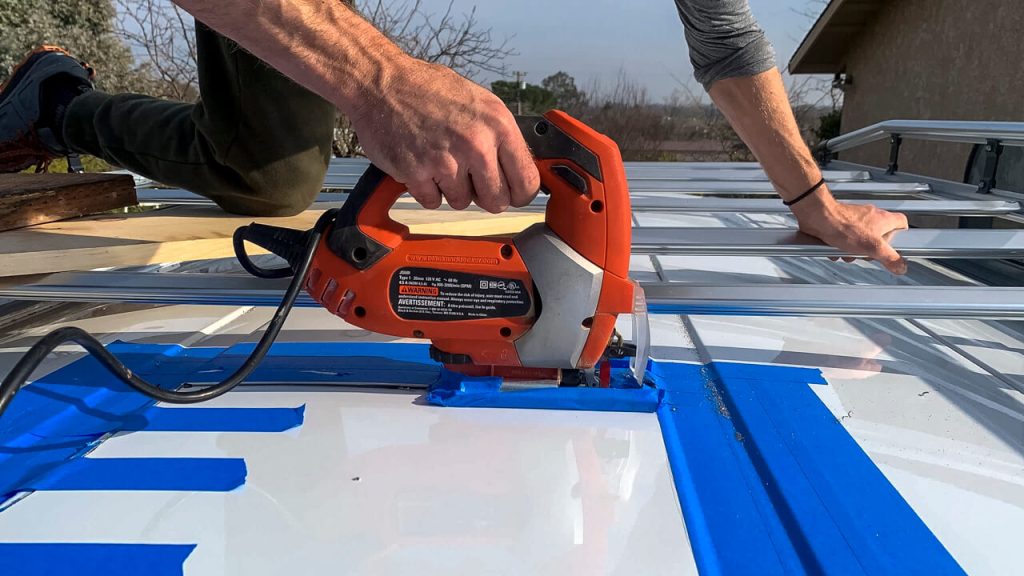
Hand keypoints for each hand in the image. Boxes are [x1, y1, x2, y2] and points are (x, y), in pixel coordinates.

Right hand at [348, 57, 539, 212]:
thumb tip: (517, 167)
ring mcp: (446, 161)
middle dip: (484, 196)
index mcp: (498, 125)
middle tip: (471, 181)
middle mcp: (476, 144)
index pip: (526, 182)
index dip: (519, 194)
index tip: (511, 193)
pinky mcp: (417, 174)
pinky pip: (432, 201)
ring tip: (440, 161)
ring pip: (462, 202)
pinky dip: (426, 190)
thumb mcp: (479, 102)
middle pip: (497, 201)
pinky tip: (422, 165)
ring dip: (452, 190)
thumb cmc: (428, 89)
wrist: (381, 83)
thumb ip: (500, 136)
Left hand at [792, 190, 908, 274]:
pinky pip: (844, 238)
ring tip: (846, 254)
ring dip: (852, 250)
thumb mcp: (873, 247)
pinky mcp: (840, 222)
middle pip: (879, 236)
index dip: (902, 234)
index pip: (902, 222)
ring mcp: (854, 219)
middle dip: (871, 250)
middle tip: (866, 255)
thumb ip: (890, 258)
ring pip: (859, 239)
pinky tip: (834, 250)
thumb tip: (901, 267)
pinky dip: (839, 246)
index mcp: (883, 219)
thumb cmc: (844, 227)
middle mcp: (870, 216)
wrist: (818, 218)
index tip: (898, 245)